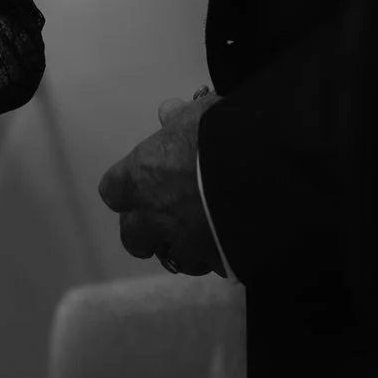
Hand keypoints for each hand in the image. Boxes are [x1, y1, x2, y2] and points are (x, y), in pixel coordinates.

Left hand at [96, 88, 224, 277]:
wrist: (264, 173)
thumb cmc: (223, 137)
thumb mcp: (199, 115)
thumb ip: (179, 118)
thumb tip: (169, 112)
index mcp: (141, 177)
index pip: (113, 191)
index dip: (127, 191)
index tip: (142, 187)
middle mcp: (154, 216)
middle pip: (132, 237)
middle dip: (145, 233)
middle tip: (166, 221)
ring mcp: (185, 244)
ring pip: (174, 258)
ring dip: (183, 249)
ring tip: (203, 234)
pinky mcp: (217, 263)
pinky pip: (210, 266)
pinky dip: (216, 258)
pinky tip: (231, 243)